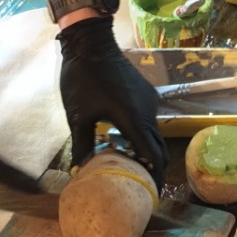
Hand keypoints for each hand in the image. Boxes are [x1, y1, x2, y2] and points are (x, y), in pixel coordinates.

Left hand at [57, 16, 166, 183]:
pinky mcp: (146, 93)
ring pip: (153, 133)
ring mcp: (149, 101)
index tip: (151, 194)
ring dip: (146, 149)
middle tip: (141, 184)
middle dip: (153, 168)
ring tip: (131, 164)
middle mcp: (148, 113)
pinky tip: (125, 139)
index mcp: (134, 121)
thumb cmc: (82, 79)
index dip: (155, 178)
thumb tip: (80, 171)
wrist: (91, 43)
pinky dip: (142, 134)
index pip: (153, 157)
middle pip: (158, 148)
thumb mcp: (78, 116)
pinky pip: (149, 120)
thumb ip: (82, 146)